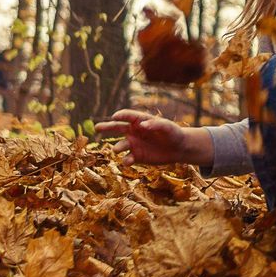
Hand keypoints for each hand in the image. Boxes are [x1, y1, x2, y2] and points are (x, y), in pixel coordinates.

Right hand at [96, 109, 211, 167]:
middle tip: (97, 128)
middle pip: (116, 128)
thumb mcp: (168, 127)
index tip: (115, 116)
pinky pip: (127, 158)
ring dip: (117, 147)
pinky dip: (126, 160)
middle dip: (107, 127)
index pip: (127, 116)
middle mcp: (133, 131)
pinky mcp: (136, 156)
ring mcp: (133, 144)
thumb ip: (156, 124)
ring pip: (120, 145)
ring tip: (117, 150)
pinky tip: (128, 161)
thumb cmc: (173, 133)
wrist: (178, 148)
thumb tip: (142, 125)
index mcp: (140, 120)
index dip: (121, 115)